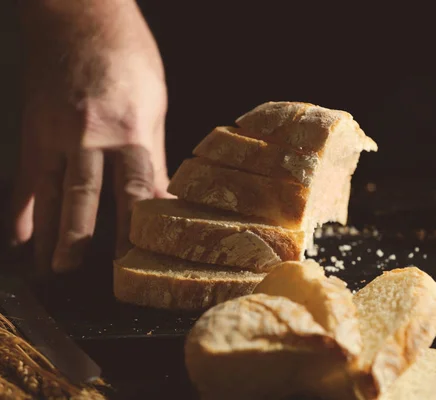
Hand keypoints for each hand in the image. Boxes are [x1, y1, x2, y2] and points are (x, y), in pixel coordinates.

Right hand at [9, 0, 170, 273]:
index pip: (137, 192)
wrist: (80, 17)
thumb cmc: (128, 58)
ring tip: (50, 272)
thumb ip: (152, 153)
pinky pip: (26, 180)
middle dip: (84, 244)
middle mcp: (91, 139)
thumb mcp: (154, 105)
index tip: (143, 258)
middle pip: (87, 201)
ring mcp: (56, 137)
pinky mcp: (34, 133)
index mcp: (130, 131)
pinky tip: (18, 238)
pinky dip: (22, 212)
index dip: (139, 229)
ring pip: (52, 197)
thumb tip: (160, 196)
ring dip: (50, 238)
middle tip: (84, 280)